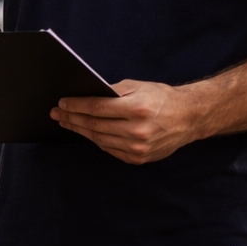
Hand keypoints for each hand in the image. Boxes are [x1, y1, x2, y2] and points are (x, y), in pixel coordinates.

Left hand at [51, 79, 203, 163]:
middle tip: (57, 114)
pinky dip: (97, 141)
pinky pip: (110, 150)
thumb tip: (86, 95)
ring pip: (99, 140)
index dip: (76, 106)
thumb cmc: (162, 98)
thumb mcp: (138, 86)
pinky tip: (86, 133)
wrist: (189, 118)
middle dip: (72, 118)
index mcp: (137, 109)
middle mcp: (137, 130)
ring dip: (80, 131)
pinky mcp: (139, 158)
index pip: (97, 108)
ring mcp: (138, 147)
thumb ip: (113, 91)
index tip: (62, 103)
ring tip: (67, 123)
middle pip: (94, 125)